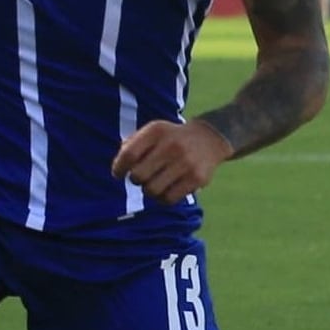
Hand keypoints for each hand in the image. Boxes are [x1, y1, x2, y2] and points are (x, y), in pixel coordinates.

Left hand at [110, 117, 233, 204]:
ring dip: (149, 190)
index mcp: (157, 131)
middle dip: (136, 180)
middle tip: (141, 177)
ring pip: (152, 190)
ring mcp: (185, 163)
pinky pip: (169, 198)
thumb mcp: (154, 131)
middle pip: (138, 176)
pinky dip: (163, 198)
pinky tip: (165, 191)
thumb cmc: (173, 138)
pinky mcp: (196, 178)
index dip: (119, 168)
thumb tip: (118, 167)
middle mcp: (171, 146)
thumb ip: (133, 144)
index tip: (118, 174)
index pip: (129, 154)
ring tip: (154, 185)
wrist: (211, 138)